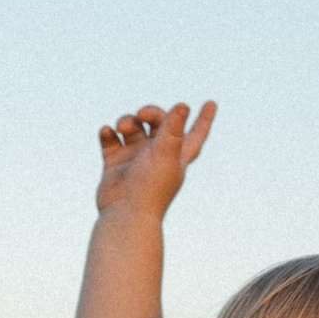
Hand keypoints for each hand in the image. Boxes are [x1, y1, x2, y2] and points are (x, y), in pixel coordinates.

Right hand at [94, 101, 216, 215]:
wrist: (125, 214)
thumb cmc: (150, 187)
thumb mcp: (165, 154)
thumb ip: (173, 128)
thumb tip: (184, 105)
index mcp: (177, 155)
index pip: (195, 134)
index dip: (204, 119)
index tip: (211, 103)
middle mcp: (157, 155)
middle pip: (158, 122)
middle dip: (150, 112)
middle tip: (141, 115)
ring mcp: (135, 158)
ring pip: (132, 127)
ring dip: (127, 121)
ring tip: (122, 128)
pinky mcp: (115, 163)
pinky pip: (110, 140)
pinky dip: (107, 132)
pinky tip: (107, 132)